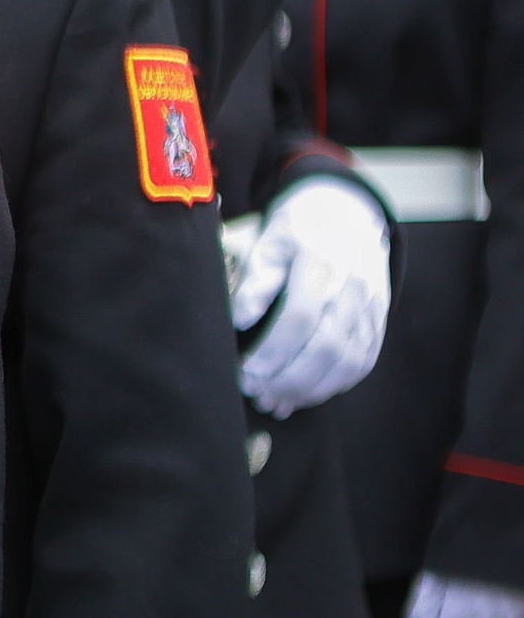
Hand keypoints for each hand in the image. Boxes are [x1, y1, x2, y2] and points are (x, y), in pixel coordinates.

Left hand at [230, 177, 390, 416]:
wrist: (347, 215)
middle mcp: (354, 289)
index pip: (302, 316)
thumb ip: (256, 276)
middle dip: (289, 378)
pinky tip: (304, 395)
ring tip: (275, 402)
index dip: (273, 349)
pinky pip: (362, 362)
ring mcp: (371, 308)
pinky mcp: (378, 323)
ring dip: (310, 389)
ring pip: (348, 361)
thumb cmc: (297, 228)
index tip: (245, 371)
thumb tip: (239, 316)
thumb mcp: (269, 238)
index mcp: (322, 263)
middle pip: (327, 346)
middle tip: (255, 393)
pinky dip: (334, 385)